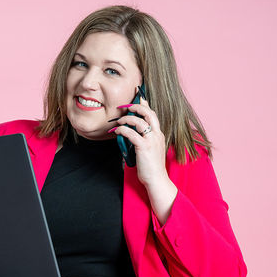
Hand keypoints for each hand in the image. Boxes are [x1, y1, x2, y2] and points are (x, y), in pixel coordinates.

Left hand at [111, 99, 178, 221]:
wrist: (156, 180)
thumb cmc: (151, 167)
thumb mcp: (149, 150)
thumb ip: (142, 139)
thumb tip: (129, 133)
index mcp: (159, 134)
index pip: (153, 114)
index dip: (145, 104)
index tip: (138, 97)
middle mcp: (157, 135)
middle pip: (148, 112)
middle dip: (136, 106)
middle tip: (125, 106)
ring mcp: (151, 140)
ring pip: (139, 121)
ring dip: (126, 118)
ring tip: (118, 120)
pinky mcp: (144, 147)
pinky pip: (131, 133)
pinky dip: (123, 129)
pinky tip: (117, 131)